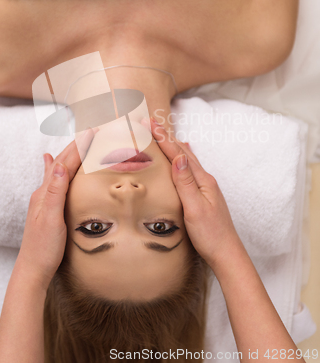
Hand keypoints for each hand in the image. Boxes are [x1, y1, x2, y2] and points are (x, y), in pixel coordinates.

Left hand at [15, 128, 95, 290]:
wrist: (33, 269)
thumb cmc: (44, 248)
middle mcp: (44, 192)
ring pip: (59, 169)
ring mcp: (45, 199)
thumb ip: (55, 192)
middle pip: (61, 162)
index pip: (65, 163)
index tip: (93, 132)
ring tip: (79, 141)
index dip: (80, 147)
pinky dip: (57, 167)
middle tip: (92, 131)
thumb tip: (57, 163)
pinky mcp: (48, 206)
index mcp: (46, 192)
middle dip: (77, 145)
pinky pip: (55, 180)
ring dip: (70, 153)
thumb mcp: (52, 219)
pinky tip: (51, 162)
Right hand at [150, 117, 242, 270]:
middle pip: (183, 152)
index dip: (163, 138)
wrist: (227, 254)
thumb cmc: (211, 235)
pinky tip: (184, 156)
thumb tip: (179, 157)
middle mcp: (205, 180)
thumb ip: (186, 183)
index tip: (150, 123)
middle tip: (152, 122)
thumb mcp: (195, 209)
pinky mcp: (203, 195)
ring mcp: (205, 187)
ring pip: (187, 160)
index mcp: (202, 181)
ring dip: (174, 145)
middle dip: (166, 137)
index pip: (178, 154)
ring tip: (164, 133)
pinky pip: (189, 170)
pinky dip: (182, 158)